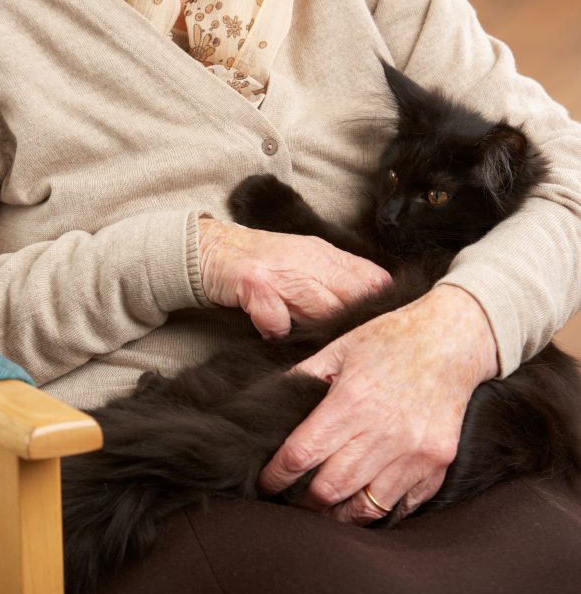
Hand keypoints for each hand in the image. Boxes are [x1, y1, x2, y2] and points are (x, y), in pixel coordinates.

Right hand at [198, 217, 390, 338]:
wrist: (212, 248)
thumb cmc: (263, 263)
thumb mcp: (306, 262)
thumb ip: (337, 280)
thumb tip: (373, 307)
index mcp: (326, 255)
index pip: (372, 279)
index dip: (380, 306)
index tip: (380, 327)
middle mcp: (309, 259)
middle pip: (351, 298)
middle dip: (351, 325)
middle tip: (346, 345)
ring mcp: (282, 271)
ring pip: (320, 311)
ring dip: (317, 332)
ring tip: (310, 342)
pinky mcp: (255, 283)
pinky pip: (277, 322)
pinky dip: (276, 332)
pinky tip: (270, 331)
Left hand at [259, 284, 498, 521]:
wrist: (452, 339)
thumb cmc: (392, 338)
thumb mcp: (340, 347)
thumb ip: (304, 376)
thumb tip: (269, 398)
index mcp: (351, 401)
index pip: (301, 454)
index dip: (277, 475)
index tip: (267, 482)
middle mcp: (382, 432)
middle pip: (329, 490)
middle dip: (303, 501)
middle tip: (293, 499)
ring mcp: (413, 452)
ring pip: (364, 507)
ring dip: (339, 515)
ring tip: (325, 511)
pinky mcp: (436, 464)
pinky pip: (402, 506)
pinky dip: (380, 510)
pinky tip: (364, 503)